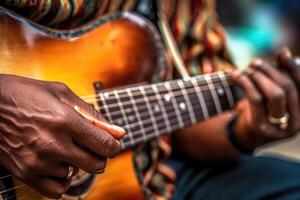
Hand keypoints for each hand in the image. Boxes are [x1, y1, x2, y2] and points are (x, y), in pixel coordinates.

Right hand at [0, 75, 124, 197]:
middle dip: (99, 155)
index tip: (110, 142)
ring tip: (62, 147)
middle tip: (89, 144)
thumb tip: (119, 132)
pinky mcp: (24, 173)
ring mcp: (38, 161)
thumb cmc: (25, 93)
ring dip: (76, 163)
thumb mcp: (61, 94)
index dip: (113, 145)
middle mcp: (53, 144)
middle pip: (96, 165)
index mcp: (65, 120)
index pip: (105, 145)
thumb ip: (93, 114)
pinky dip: (61, 179)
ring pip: (75, 175)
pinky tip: (57, 164)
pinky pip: (56, 190)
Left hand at [231, 48, 299, 150]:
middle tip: (255, 63)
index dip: (293, 68)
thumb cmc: (262, 111)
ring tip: (246, 71)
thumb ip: (279, 76)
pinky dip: (246, 83)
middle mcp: (296, 122)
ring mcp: (279, 128)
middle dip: (270, 71)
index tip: (282, 53)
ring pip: (274, 95)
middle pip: (288, 89)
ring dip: (258, 77)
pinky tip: (236, 76)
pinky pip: (255, 100)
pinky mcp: (260, 128)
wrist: (246, 135)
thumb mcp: (272, 94)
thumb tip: (284, 52)